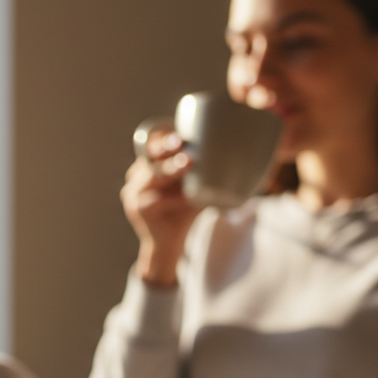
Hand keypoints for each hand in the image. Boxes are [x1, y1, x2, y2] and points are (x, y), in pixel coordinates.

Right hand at [120, 126, 199, 286]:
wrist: (169, 246)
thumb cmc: (184, 213)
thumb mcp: (196, 189)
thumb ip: (205, 173)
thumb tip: (244, 158)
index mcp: (150, 167)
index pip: (153, 145)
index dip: (164, 136)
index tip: (180, 132)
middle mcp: (138, 176)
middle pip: (151, 156)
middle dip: (166, 147)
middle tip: (181, 141)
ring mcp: (134, 192)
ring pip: (153, 175)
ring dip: (171, 169)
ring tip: (188, 163)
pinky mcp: (138, 208)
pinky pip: (156, 200)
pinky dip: (174, 199)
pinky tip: (188, 199)